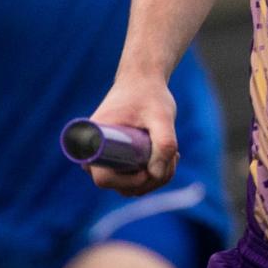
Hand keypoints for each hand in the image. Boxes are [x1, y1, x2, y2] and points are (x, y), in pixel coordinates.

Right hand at [84, 77, 179, 196]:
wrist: (143, 81)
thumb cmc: (149, 95)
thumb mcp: (162, 115)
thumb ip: (164, 142)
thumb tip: (155, 175)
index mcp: (95, 139)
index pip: (103, 177)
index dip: (127, 182)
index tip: (148, 171)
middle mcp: (95, 152)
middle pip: (119, 186)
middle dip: (150, 180)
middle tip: (172, 156)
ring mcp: (106, 158)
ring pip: (130, 186)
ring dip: (156, 177)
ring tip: (173, 153)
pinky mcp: (117, 159)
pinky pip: (133, 179)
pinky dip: (154, 174)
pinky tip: (169, 157)